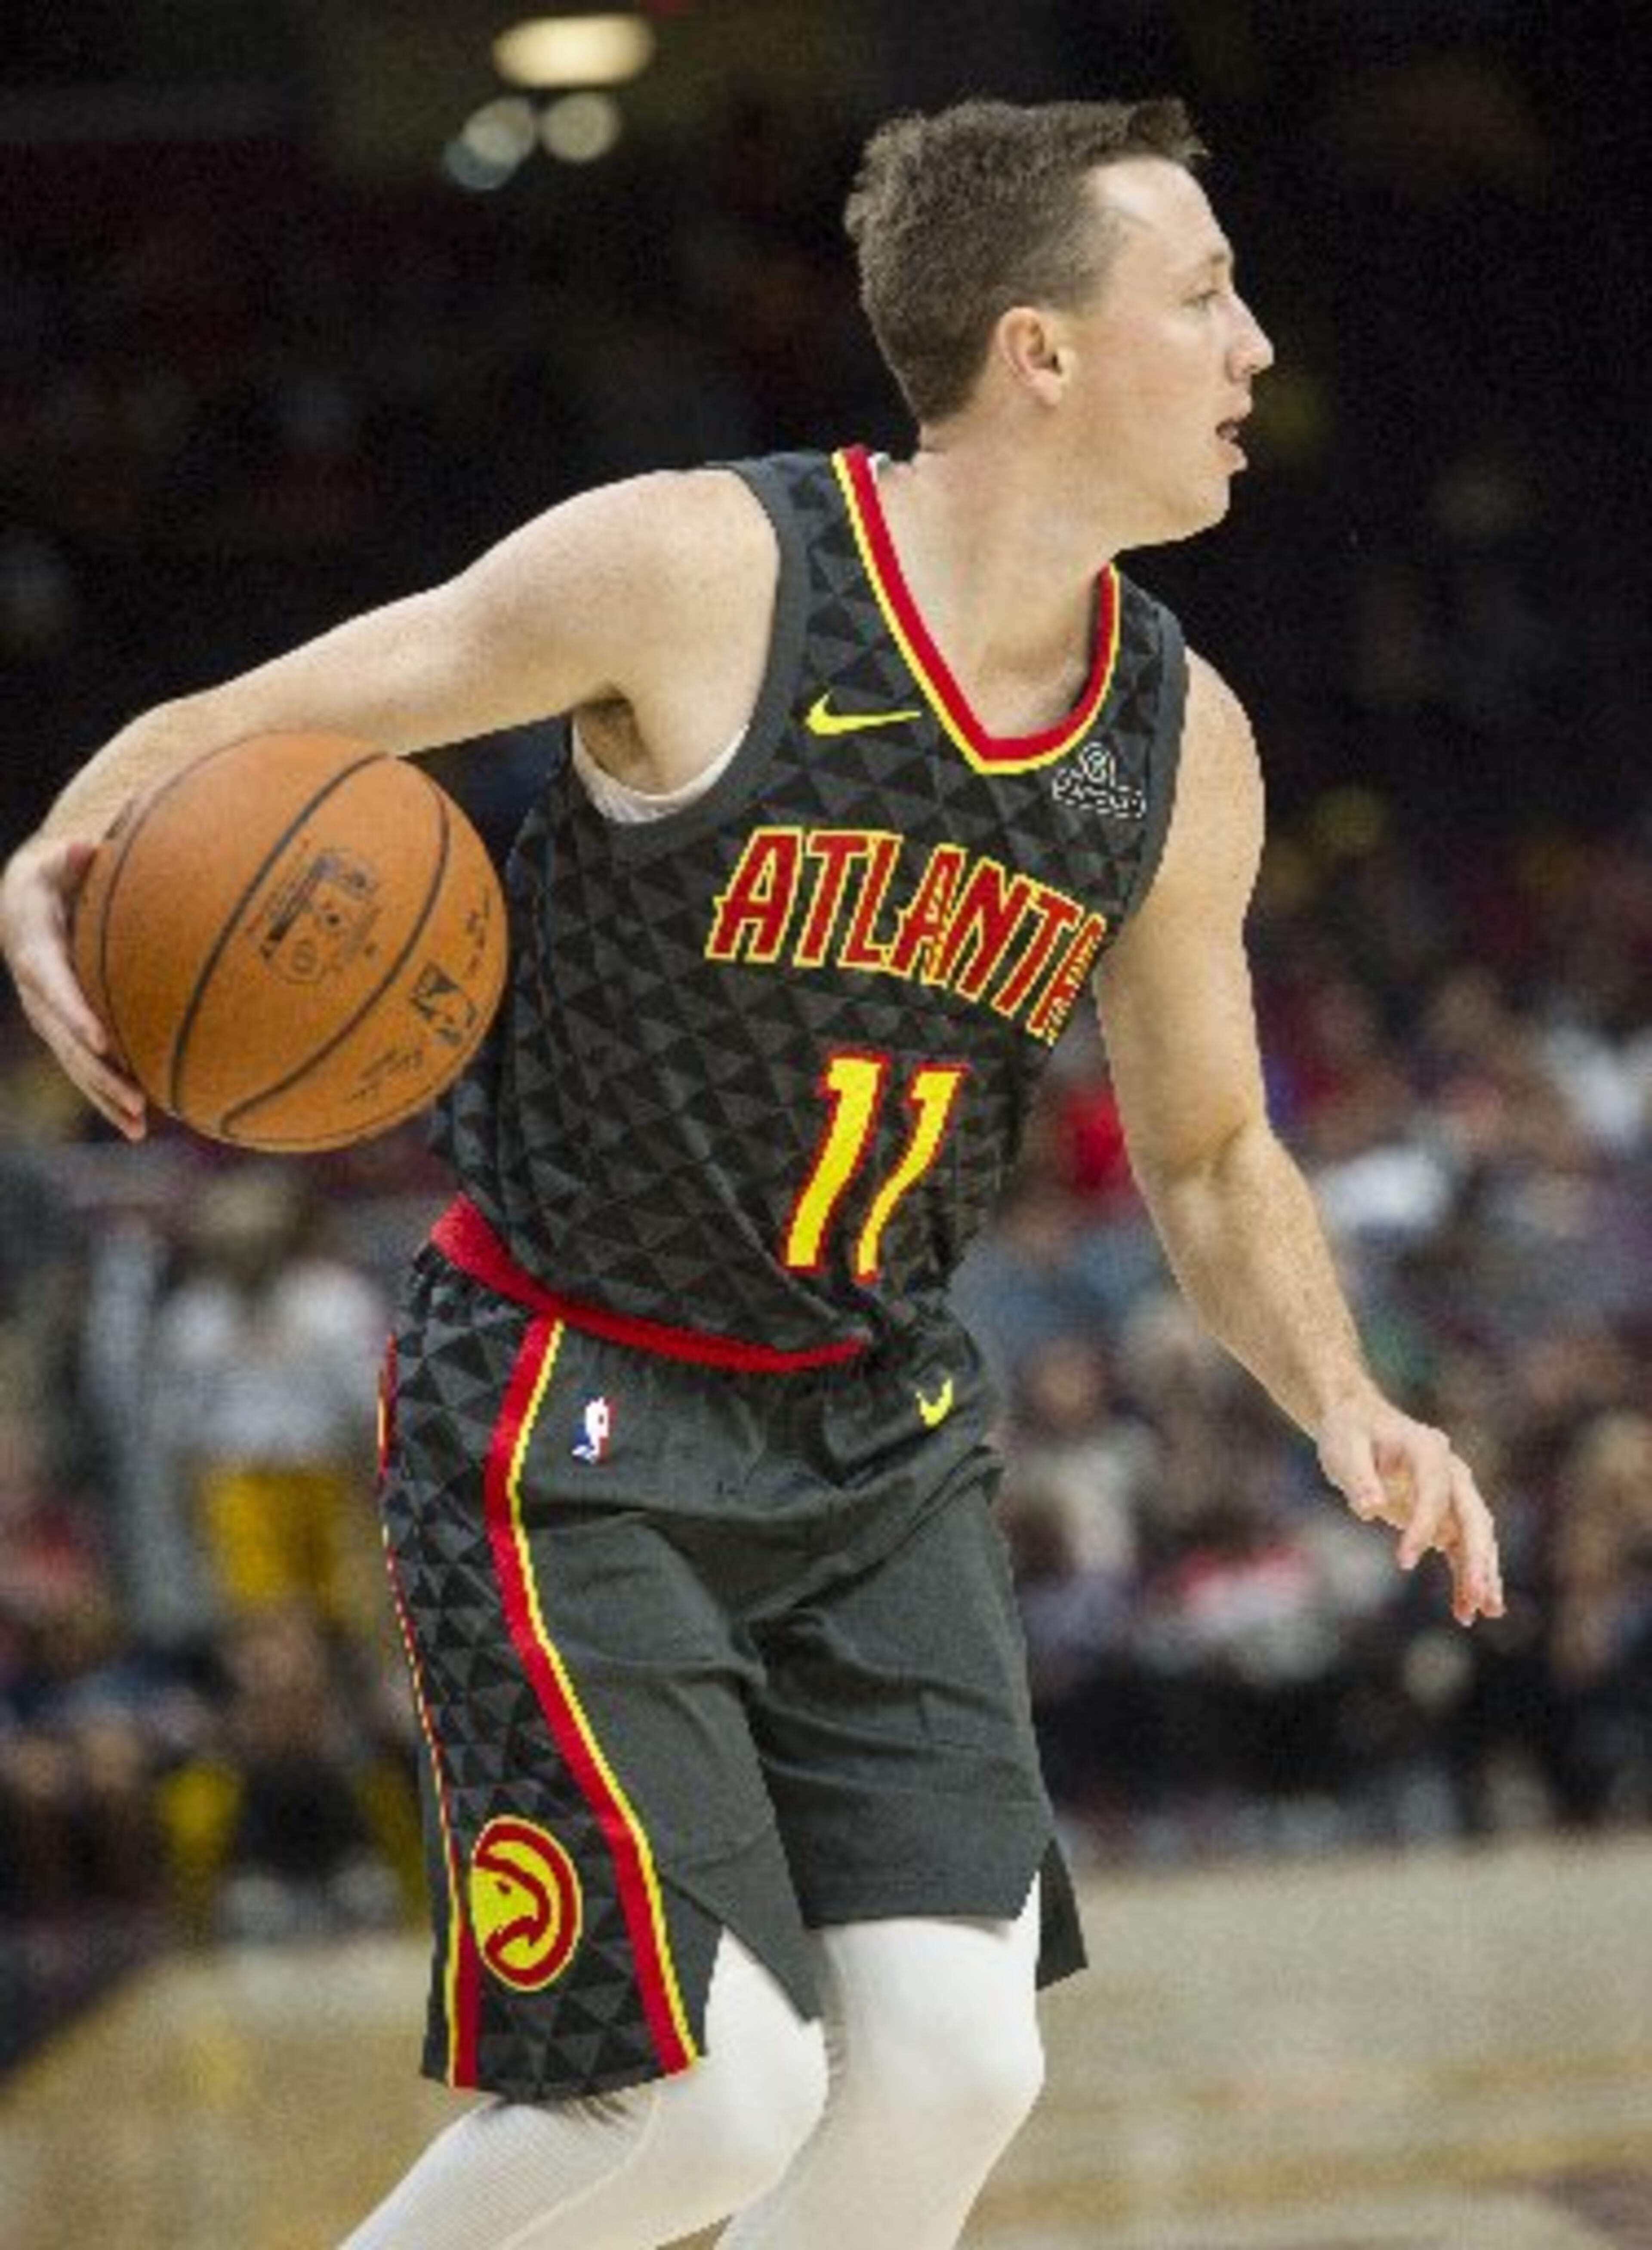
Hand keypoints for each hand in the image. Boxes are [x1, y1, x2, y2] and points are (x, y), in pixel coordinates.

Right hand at [0, 834, 146, 1138]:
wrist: (25, 906)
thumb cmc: (53, 878)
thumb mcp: (55, 865)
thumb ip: (68, 859)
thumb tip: (83, 847)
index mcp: (37, 955)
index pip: (54, 989)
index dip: (75, 1016)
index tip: (102, 1041)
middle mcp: (38, 996)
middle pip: (66, 1043)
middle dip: (99, 1074)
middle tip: (135, 1099)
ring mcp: (50, 1020)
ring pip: (75, 1066)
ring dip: (106, 1098)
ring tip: (140, 1126)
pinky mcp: (65, 1034)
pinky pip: (84, 1070)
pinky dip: (108, 1099)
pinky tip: (138, 1129)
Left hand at [1317, 1390, 1503, 1627]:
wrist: (1357, 1422)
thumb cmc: (1348, 1434)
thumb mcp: (1344, 1448)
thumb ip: (1358, 1477)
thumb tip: (1368, 1508)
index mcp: (1427, 1449)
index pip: (1435, 1491)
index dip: (1423, 1526)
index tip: (1403, 1562)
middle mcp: (1451, 1470)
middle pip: (1474, 1516)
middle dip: (1477, 1558)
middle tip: (1479, 1598)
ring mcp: (1454, 1493)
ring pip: (1476, 1537)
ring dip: (1481, 1574)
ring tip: (1482, 1613)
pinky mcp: (1446, 1513)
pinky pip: (1462, 1547)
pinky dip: (1466, 1576)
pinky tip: (1466, 1610)